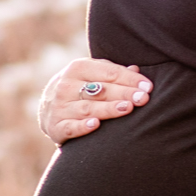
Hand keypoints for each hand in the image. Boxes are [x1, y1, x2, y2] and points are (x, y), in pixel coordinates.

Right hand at [38, 59, 152, 144]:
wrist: (47, 109)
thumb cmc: (79, 89)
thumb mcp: (92, 75)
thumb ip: (112, 73)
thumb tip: (136, 69)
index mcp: (77, 68)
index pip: (108, 72)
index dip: (129, 79)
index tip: (148, 87)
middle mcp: (66, 86)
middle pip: (100, 90)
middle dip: (123, 93)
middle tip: (143, 98)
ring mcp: (59, 107)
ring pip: (88, 108)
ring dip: (108, 109)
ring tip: (127, 108)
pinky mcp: (55, 126)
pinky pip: (70, 127)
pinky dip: (82, 127)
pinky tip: (95, 124)